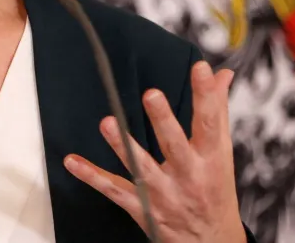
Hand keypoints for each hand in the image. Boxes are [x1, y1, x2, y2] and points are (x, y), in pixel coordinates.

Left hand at [64, 61, 245, 242]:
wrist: (211, 242)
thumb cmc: (214, 191)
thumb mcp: (221, 154)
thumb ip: (217, 112)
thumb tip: (222, 75)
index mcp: (211, 159)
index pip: (210, 123)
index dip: (206, 96)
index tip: (200, 70)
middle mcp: (188, 176)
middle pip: (175, 145)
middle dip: (164, 121)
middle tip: (152, 94)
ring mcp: (163, 193)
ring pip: (141, 168)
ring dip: (122, 146)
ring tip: (108, 123)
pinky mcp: (141, 207)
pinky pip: (113, 190)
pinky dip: (92, 176)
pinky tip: (73, 161)